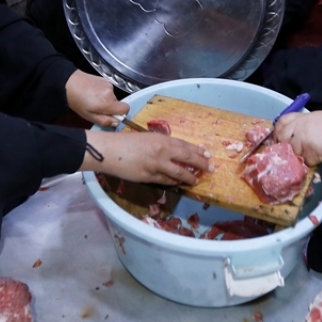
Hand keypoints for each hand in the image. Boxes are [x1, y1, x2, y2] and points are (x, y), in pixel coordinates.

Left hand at [65, 71, 126, 126]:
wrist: (69, 83)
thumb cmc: (77, 102)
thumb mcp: (89, 117)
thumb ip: (105, 121)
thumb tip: (117, 122)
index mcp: (107, 103)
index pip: (126, 109)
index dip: (120, 114)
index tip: (111, 115)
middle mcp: (111, 92)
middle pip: (118, 103)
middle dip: (111, 108)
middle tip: (97, 108)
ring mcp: (109, 84)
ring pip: (113, 97)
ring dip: (106, 100)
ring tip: (93, 99)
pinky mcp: (105, 79)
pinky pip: (109, 90)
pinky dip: (103, 93)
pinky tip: (93, 93)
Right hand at [83, 130, 212, 185]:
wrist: (110, 151)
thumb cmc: (127, 142)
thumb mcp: (147, 138)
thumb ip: (161, 144)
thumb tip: (174, 151)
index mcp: (162, 139)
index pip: (185, 146)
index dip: (198, 151)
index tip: (208, 155)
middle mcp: (162, 152)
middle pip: (187, 159)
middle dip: (201, 164)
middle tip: (210, 169)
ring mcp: (157, 166)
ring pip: (179, 173)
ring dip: (189, 178)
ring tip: (196, 180)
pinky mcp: (150, 177)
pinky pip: (166, 181)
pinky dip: (173, 182)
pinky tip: (178, 183)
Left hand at [273, 111, 321, 166]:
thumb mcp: (319, 118)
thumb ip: (305, 124)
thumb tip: (297, 132)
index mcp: (304, 117)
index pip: (282, 121)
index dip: (278, 130)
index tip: (278, 137)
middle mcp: (300, 127)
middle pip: (282, 136)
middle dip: (283, 145)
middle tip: (287, 152)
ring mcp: (302, 140)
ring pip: (292, 151)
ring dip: (299, 155)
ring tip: (311, 154)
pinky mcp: (308, 153)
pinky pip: (304, 161)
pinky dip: (310, 162)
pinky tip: (319, 158)